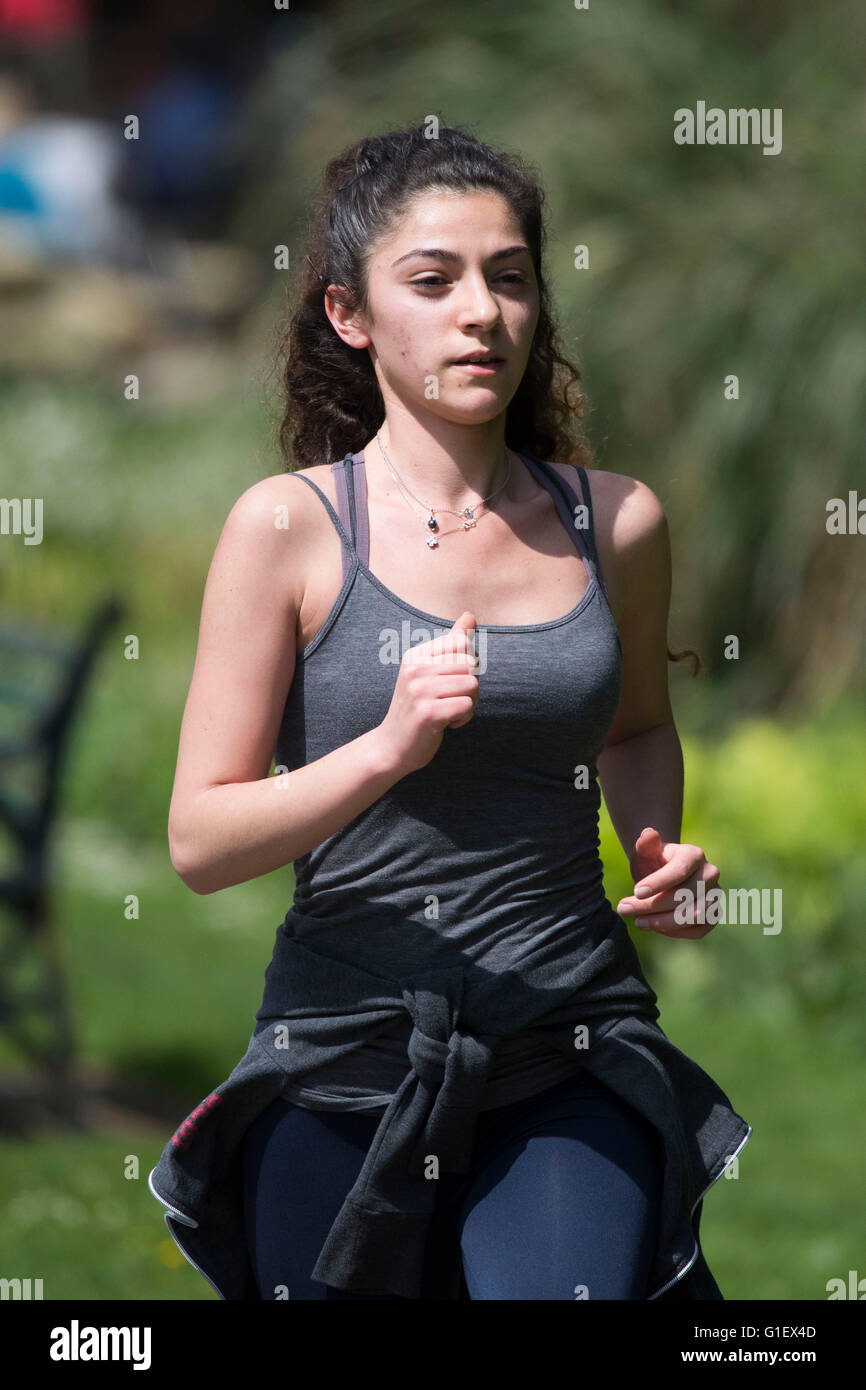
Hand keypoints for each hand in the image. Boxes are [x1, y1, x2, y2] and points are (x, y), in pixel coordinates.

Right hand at [374, 611, 479, 776]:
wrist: (392, 746)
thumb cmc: (417, 707)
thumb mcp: (429, 671)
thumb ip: (452, 643)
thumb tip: (470, 615)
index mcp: (416, 655)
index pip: (462, 643)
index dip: (468, 664)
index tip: (451, 680)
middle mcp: (415, 669)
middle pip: (471, 665)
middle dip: (470, 686)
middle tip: (451, 700)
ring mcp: (419, 691)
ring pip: (472, 686)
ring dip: (468, 704)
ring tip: (448, 711)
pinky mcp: (427, 713)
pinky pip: (467, 706)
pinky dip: (463, 718)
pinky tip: (446, 724)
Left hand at [615, 826, 719, 938]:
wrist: (665, 875)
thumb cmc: (653, 862)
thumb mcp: (645, 851)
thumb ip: (646, 843)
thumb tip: (648, 834)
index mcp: (695, 854)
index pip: (679, 871)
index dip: (658, 883)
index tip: (635, 892)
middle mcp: (710, 874)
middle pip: (684, 896)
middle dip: (651, 906)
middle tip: (624, 909)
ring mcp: (715, 895)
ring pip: (692, 916)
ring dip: (662, 922)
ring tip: (638, 921)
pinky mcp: (714, 915)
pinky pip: (699, 930)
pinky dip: (676, 932)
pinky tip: (655, 927)